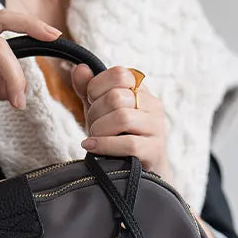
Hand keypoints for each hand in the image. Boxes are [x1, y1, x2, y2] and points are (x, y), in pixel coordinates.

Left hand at [71, 64, 172, 180]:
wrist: (139, 170)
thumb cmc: (117, 135)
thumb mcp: (99, 110)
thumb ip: (88, 89)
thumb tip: (80, 67)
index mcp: (141, 90)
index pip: (120, 74)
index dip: (97, 87)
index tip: (91, 101)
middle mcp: (153, 105)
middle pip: (116, 97)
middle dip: (95, 113)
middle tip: (92, 125)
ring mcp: (156, 128)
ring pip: (122, 118)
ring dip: (99, 129)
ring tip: (94, 137)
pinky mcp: (154, 150)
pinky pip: (128, 144)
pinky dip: (104, 145)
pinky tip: (91, 146)